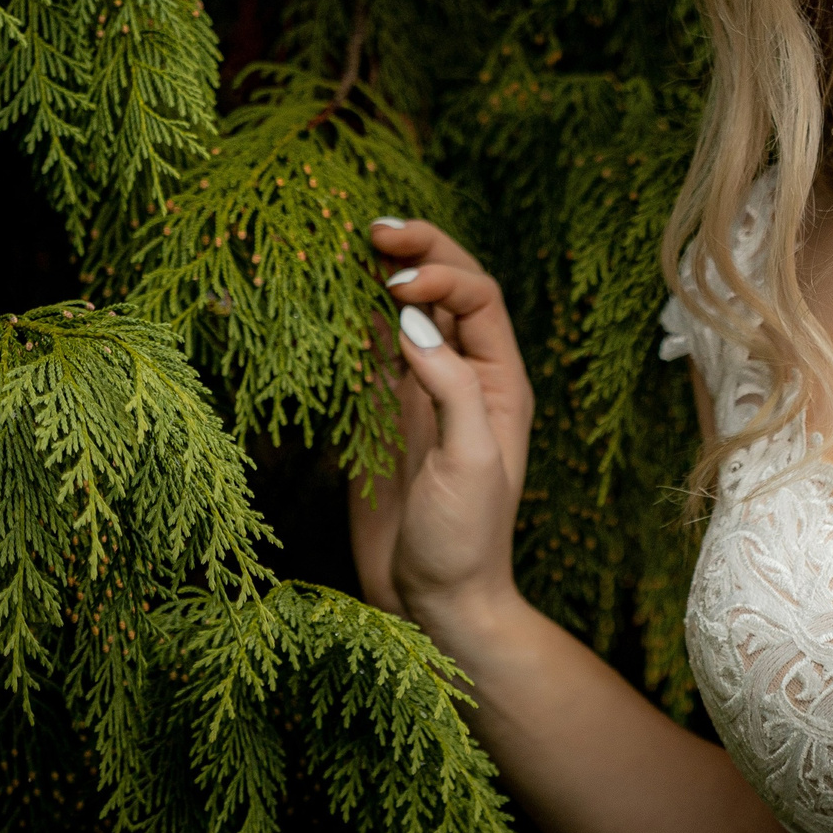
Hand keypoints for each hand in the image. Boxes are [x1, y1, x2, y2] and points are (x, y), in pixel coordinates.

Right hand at [350, 218, 534, 638]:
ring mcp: (421, 393)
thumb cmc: (466, 541)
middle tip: (373, 228)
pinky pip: (371, 351)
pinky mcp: (383, 416)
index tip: (396, 287)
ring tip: (352, 243)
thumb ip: (446, 388)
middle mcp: (464, 377)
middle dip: (418, 253)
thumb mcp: (469, 463)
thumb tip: (408, 320)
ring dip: (385, 275)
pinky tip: (333, 296)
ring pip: (407, 313)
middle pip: (446, 291)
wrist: (434, 604)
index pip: (477, 299)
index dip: (440, 277)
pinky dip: (354, 319)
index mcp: (500, 382)